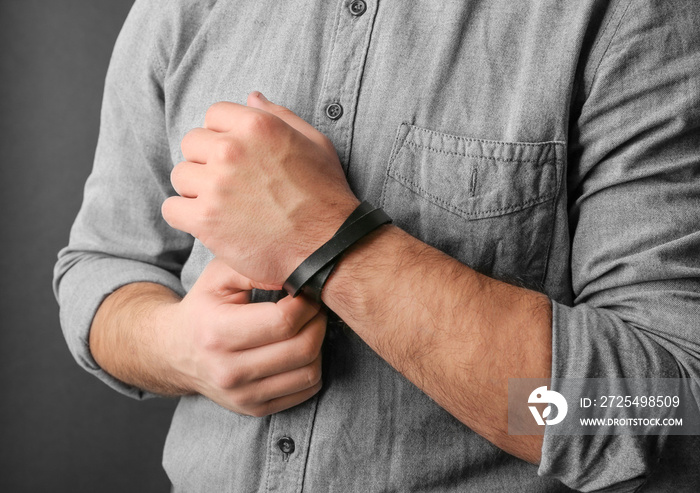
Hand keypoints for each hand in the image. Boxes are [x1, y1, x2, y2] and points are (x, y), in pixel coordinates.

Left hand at [162, 92, 359, 284]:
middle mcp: (232, 150)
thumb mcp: (314, 143)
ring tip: (222, 205)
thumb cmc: (325, 195)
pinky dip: (184, 216)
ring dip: (196, 190)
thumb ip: (280, 115)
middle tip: (229, 184)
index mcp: (257, 126)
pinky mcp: (205, 220)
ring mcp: (216, 185)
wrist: (328, 246)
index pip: (213, 114)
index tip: (234, 157)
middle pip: (191, 143)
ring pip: (180, 176)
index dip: (222, 135)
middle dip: (207, 161)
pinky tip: (208, 222)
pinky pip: (171, 209)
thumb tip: (252, 97)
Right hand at [163, 258, 325, 416]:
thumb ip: (253, 268)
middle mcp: (228, 371)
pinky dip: (312, 367)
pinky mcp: (254, 409)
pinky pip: (305, 390)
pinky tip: (300, 348)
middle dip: (318, 321)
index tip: (306, 291)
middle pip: (302, 348)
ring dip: (319, 344)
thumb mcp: (218, 276)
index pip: (283, 322)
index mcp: (217, 332)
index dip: (306, 303)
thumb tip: (294, 273)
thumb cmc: (203, 307)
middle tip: (314, 306)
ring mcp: (242, 395)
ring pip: (309, 372)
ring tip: (308, 326)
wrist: (174, 352)